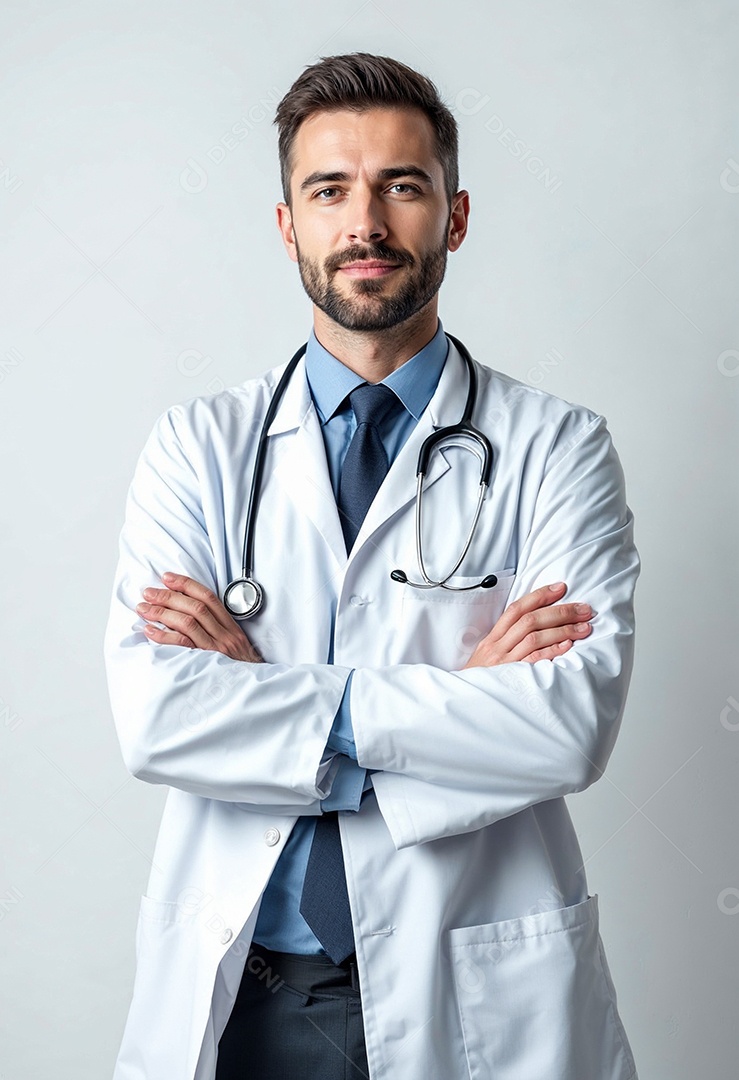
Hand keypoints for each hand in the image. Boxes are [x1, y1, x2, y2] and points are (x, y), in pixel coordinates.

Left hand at [135, 573, 262, 661]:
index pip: (208, 597)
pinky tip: (150, 630)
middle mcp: (224, 636)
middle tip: (149, 593)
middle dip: (169, 596)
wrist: (254, 692)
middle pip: (195, 608)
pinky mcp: (206, 663)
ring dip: (162, 613)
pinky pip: (182, 645)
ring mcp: (215, 650)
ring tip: (144, 609)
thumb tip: (188, 615)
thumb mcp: (235, 645)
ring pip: (187, 623)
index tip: (167, 578)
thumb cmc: (240, 670)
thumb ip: (217, 630)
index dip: (186, 584)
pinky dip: (163, 636)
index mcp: (230, 628)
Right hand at [461, 581, 592, 668]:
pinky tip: (568, 645)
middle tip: (583, 609)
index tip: (561, 588)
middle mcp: (497, 647)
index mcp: (492, 638)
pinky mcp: (512, 678)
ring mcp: (504, 662)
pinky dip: (552, 651)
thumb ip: (507, 641)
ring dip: (563, 629)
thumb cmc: (481, 681)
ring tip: (584, 628)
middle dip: (560, 611)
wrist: (466, 704)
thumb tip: (536, 625)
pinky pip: (534, 661)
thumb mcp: (487, 656)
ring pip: (534, 637)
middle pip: (530, 620)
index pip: (517, 609)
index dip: (539, 596)